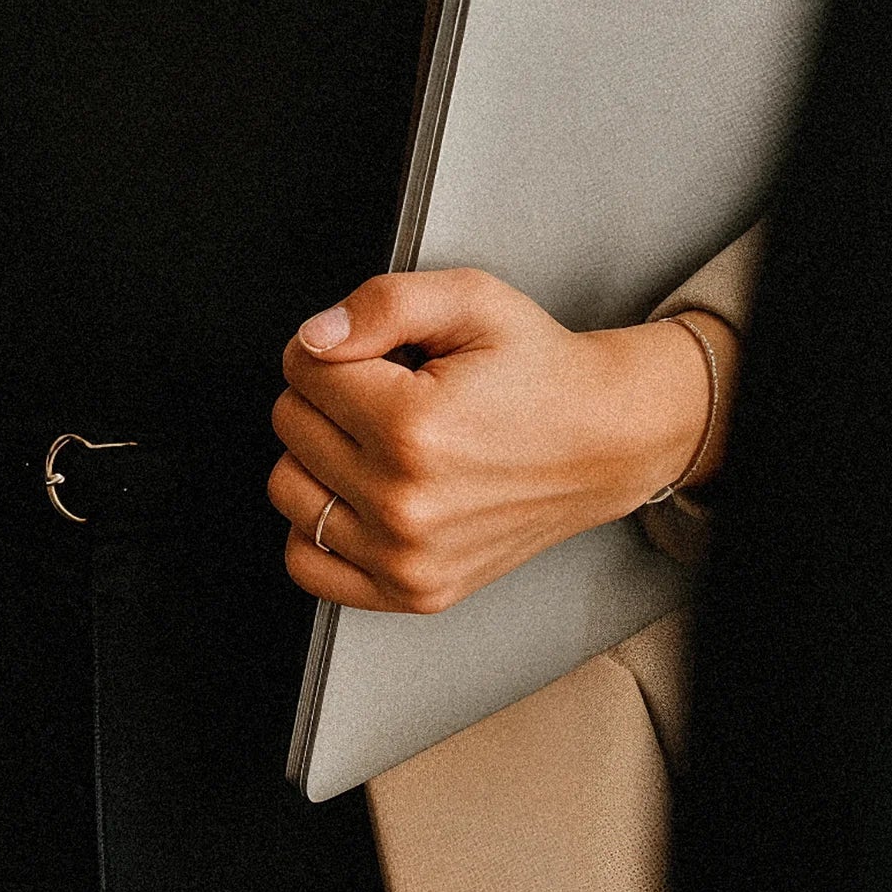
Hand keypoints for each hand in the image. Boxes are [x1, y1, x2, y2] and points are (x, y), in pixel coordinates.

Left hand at [268, 269, 726, 613]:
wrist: (603, 440)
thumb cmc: (539, 371)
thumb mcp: (471, 299)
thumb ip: (382, 303)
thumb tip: (313, 339)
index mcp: (412, 428)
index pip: (302, 367)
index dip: (335, 344)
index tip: (379, 352)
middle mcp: (405, 505)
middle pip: (290, 424)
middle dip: (326, 391)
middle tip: (387, 388)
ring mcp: (408, 559)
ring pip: (288, 489)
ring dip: (317, 453)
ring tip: (376, 436)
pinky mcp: (415, 592)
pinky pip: (310, 564)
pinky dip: (317, 524)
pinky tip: (359, 491)